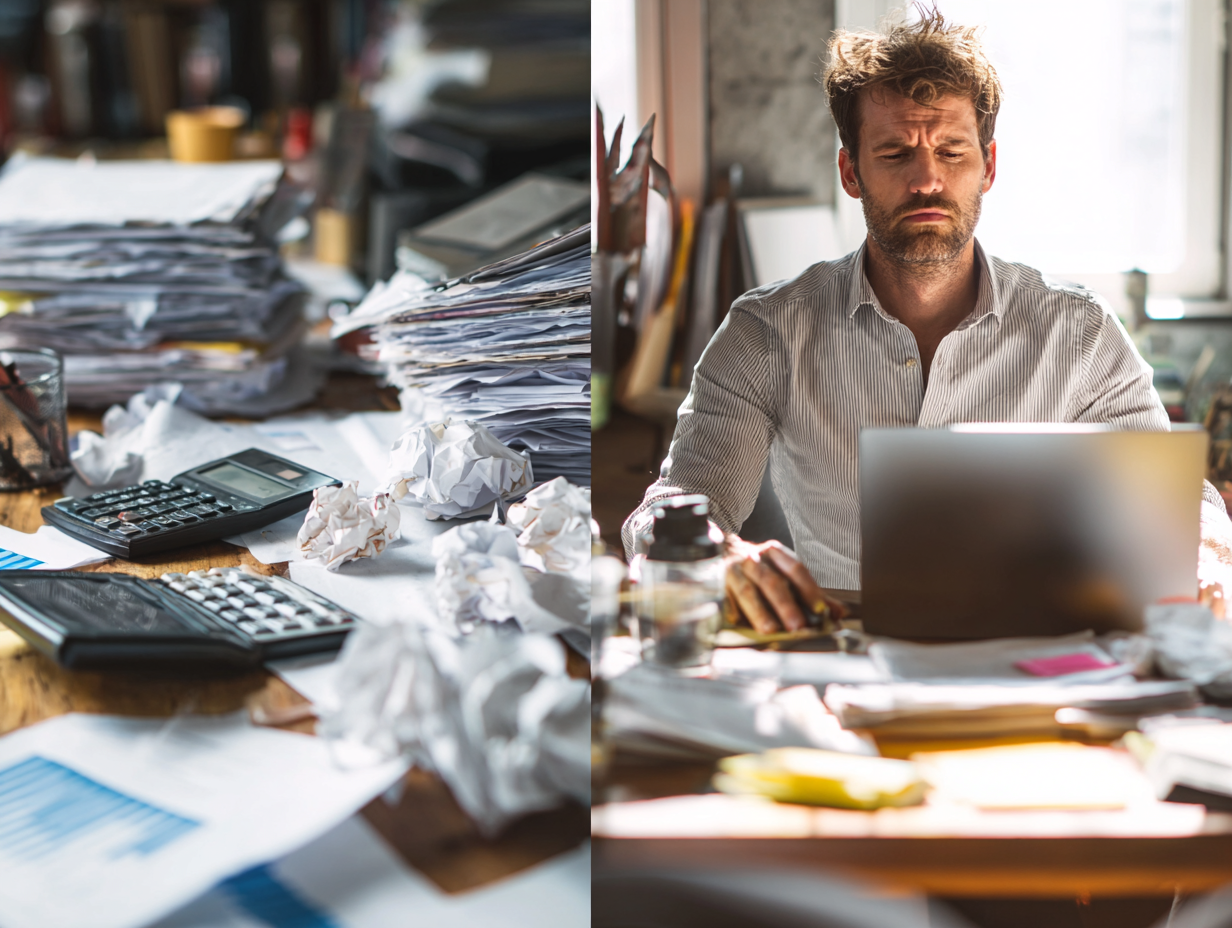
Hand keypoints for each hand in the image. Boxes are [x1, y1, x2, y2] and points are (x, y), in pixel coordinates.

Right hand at [723, 534, 847, 633]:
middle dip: (785, 604)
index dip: (808, 590)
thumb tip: (838, 612)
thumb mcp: (783, 573)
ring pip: (747, 590)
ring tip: (770, 630)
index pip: (795, 569)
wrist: (721, 552)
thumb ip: (810, 593)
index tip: (819, 610)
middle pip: (771, 581)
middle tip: (797, 625)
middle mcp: (754, 559)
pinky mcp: (715, 582)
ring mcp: (733, 570)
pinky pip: (723, 596)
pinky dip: (730, 609)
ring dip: (759, 611)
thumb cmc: (758, 569)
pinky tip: (737, 623)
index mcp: (774, 554)